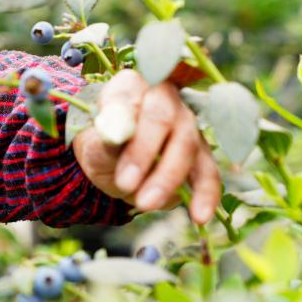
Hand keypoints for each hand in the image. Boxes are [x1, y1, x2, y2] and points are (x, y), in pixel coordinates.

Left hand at [71, 69, 219, 224]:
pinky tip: (200, 216)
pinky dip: (206, 193)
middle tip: (125, 185)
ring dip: (168, 178)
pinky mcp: (200, 152)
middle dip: (145, 155)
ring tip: (146, 205)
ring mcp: (187, 123)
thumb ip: (106, 134)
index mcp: (132, 85)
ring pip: (187, 146)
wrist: (112, 161)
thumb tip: (116, 130)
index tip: (114, 155)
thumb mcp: (94, 141)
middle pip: (164, 120)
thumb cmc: (102, 144)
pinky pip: (208, 171)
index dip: (128, 129)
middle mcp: (165, 97)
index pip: (135, 98)